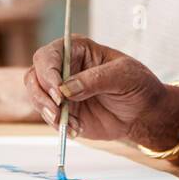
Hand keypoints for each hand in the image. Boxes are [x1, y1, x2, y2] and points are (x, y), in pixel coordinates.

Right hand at [23, 35, 178, 145]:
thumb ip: (95, 80)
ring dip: (48, 113)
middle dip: (41, 95)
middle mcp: (62, 68)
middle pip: (34, 76)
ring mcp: (60, 90)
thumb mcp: (123, 76)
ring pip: (36, 97)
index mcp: (75, 50)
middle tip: (57, 112)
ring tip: (69, 124)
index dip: (48, 73)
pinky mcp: (63, 111)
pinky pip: (50, 118)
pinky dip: (59, 126)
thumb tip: (66, 89)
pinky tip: (77, 129)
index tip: (58, 93)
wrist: (144, 112)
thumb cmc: (137, 85)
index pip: (48, 56)